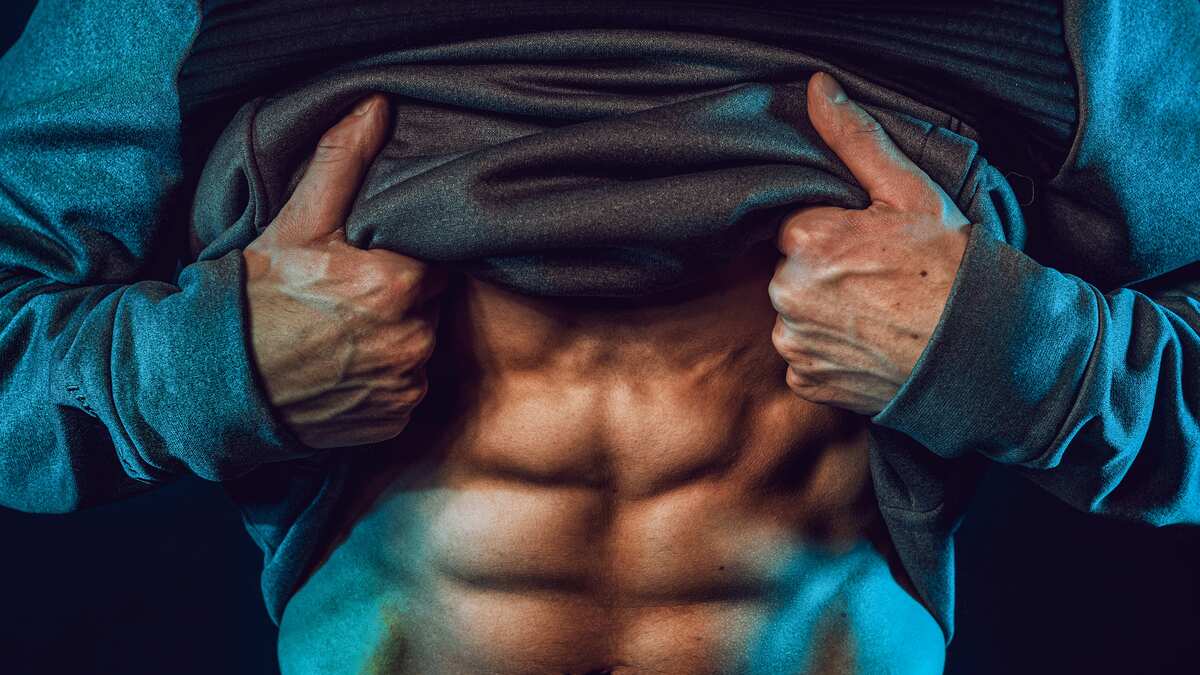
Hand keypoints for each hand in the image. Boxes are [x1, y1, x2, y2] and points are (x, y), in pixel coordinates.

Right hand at [242, 94, 446, 448]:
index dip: (408, 256)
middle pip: (433, 303)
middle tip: (353, 295)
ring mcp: (404, 384)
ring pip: (423, 346)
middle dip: (405, 295)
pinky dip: (387, 379)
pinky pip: (408, 390)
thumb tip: (378, 106)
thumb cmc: (255, 297)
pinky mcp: (394, 421)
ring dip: (398, 338)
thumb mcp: (295, 223)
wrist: (213, 381)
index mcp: (397, 282)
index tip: (377, 259)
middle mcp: (412, 338)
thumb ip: (341, 164)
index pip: (436, 257)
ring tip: (346, 333)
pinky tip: (348, 368)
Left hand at [768, 72, 971, 415]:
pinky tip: (867, 344)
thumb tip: (817, 87)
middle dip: (825, 274)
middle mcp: (788, 292)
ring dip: (824, 314)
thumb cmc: (950, 267)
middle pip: (791, 272)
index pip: (796, 229)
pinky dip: (828, 354)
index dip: (832, 236)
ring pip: (795, 316)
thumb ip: (856, 139)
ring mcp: (795, 340)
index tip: (868, 247)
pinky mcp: (806, 381)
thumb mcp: (911, 192)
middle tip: (878, 282)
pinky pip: (803, 358)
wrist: (981, 350)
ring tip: (877, 315)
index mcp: (807, 239)